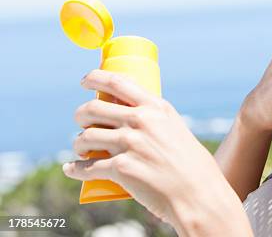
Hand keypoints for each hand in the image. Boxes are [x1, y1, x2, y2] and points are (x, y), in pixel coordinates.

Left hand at [63, 69, 250, 235]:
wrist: (198, 194)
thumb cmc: (192, 165)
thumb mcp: (177, 130)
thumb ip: (157, 122)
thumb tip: (135, 120)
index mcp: (156, 107)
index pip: (117, 82)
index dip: (95, 78)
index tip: (85, 81)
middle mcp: (141, 121)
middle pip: (93, 108)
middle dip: (81, 114)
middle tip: (82, 122)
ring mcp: (130, 143)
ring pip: (86, 136)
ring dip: (78, 143)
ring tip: (81, 148)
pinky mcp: (121, 168)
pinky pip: (87, 166)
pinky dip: (76, 169)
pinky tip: (71, 169)